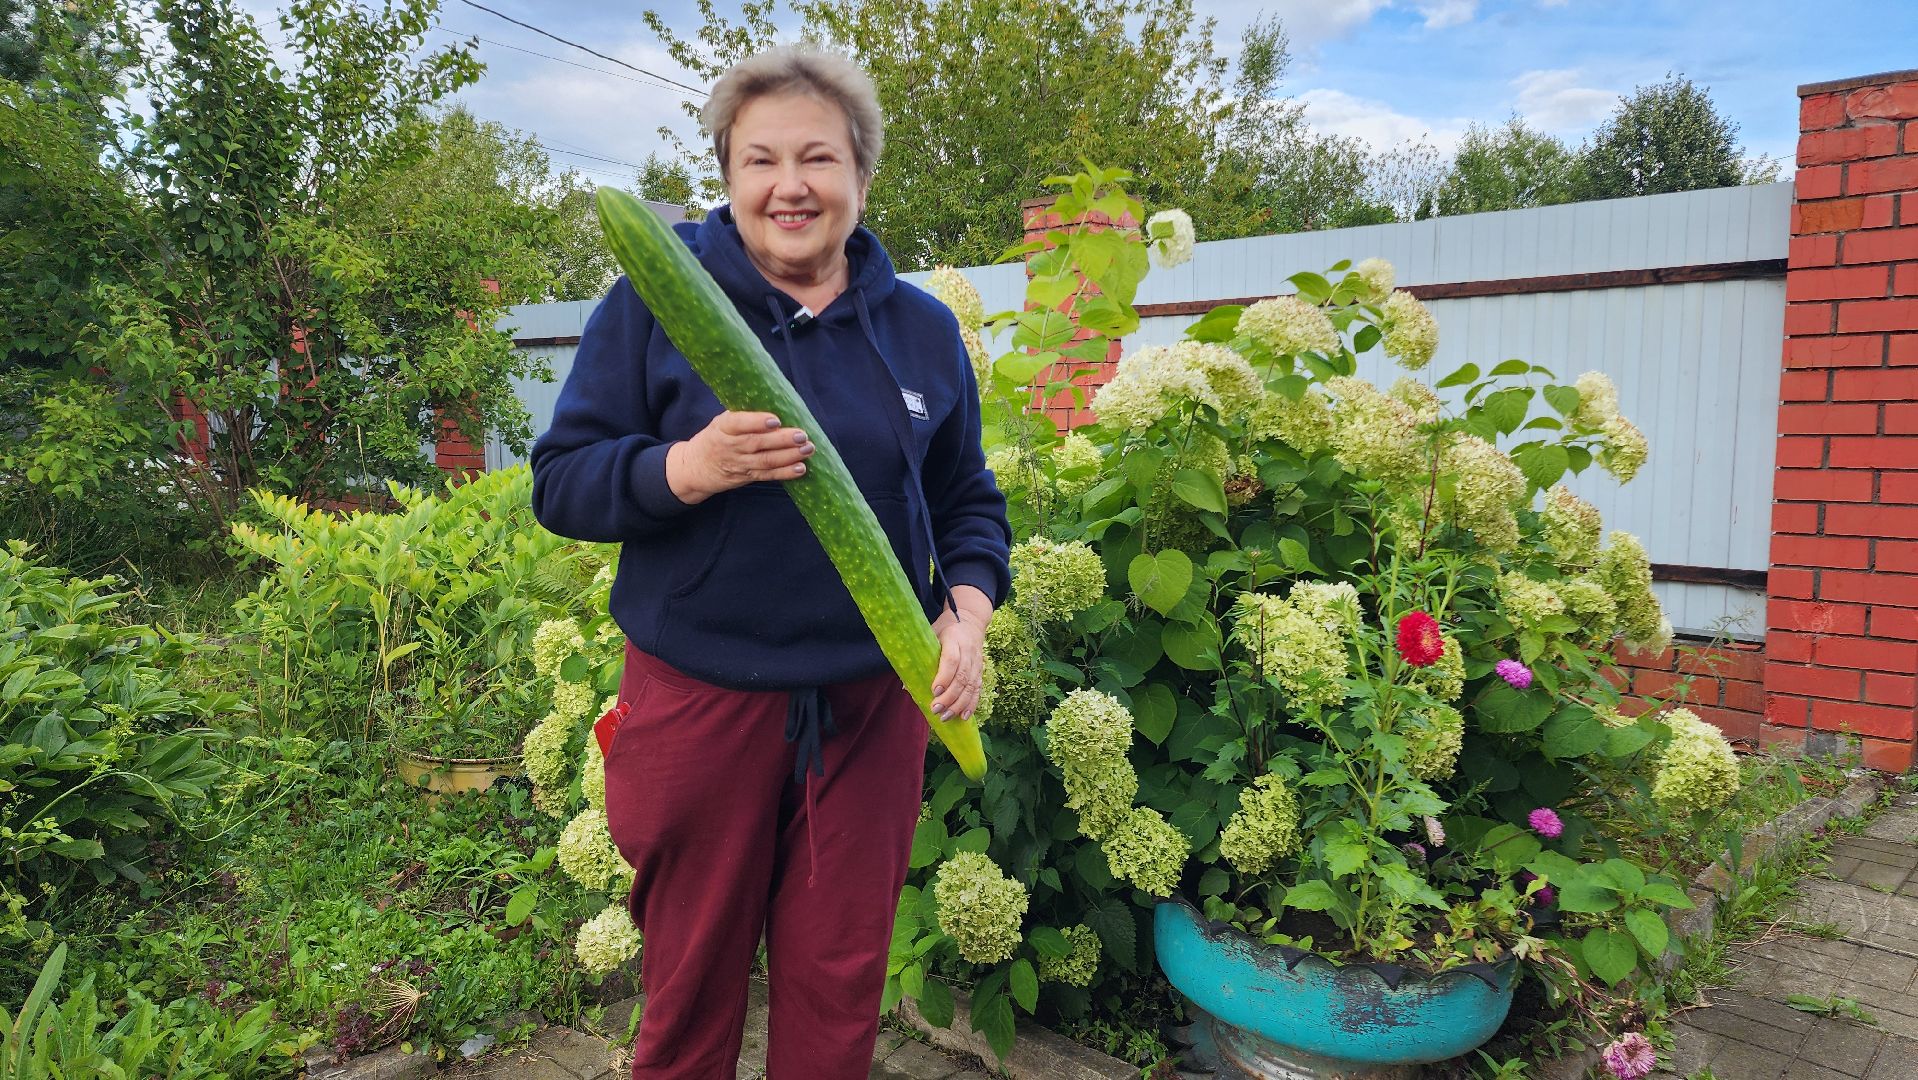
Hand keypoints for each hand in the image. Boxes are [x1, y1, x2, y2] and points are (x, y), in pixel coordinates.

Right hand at [666, 411, 813, 503]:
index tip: (775, 419)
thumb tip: (776, 400)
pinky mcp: (748, 476)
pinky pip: (768, 475)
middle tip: (802, 435)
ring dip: (789, 456)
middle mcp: (731, 446)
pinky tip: (801, 468)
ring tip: (808, 449)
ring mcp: (740, 463)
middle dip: (782, 440)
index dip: (756, 422)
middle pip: (757, 443)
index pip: (738, 424)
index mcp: (723, 428)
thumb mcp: (721, 422)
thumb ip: (743, 414)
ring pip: (766, 460)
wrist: (696, 468)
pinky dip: (785, 473)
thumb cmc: (715, 437)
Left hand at [930, 586, 992, 721]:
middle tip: (936, 710)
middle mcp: (968, 651)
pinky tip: (963, 717)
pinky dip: (971, 704)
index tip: (933, 691)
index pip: (952, 660)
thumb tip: (905, 685)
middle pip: (962, 677)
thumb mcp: (930, 634)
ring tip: (946, 717)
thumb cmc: (944, 629)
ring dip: (958, 704)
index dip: (944, 677)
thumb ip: (919, 656)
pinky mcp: (981, 670)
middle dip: (949, 697)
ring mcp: (977, 662)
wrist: (970, 620)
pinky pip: (978, 689)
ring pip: (971, 686)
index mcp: (954, 639)